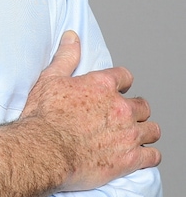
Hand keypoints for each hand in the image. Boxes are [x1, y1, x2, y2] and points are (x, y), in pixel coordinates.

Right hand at [20, 31, 160, 190]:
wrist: (44, 150)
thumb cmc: (43, 117)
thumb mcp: (50, 79)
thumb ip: (66, 57)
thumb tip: (72, 37)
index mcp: (102, 86)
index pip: (125, 77)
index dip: (121, 84)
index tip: (117, 91)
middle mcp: (120, 108)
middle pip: (142, 105)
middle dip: (135, 110)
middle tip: (123, 118)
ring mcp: (127, 134)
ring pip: (152, 130)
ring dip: (145, 132)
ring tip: (135, 137)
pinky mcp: (129, 159)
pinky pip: (152, 156)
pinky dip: (149, 156)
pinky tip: (142, 156)